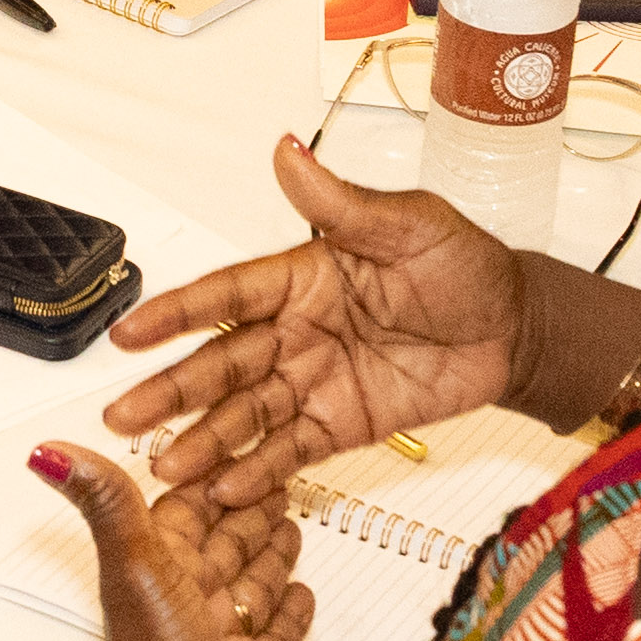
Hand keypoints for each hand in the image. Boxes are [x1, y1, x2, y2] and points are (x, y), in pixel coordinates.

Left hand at [33, 442, 309, 640]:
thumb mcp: (135, 568)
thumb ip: (104, 502)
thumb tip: (47, 455)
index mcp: (151, 572)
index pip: (181, 512)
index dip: (205, 480)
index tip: (227, 448)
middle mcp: (181, 604)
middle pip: (219, 546)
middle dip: (245, 513)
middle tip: (273, 484)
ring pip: (248, 586)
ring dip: (269, 557)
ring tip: (290, 529)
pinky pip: (274, 637)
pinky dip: (289, 615)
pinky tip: (301, 598)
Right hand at [103, 136, 525, 516]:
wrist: (518, 329)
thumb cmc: (465, 266)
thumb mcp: (410, 223)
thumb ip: (341, 203)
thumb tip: (289, 152)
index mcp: (300, 276)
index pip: (226, 296)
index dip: (176, 315)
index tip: (129, 333)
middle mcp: (296, 331)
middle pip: (221, 364)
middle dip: (170, 392)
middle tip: (123, 416)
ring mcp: (315, 381)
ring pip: (246, 414)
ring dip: (204, 440)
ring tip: (167, 466)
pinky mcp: (342, 424)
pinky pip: (292, 449)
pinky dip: (259, 469)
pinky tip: (227, 488)